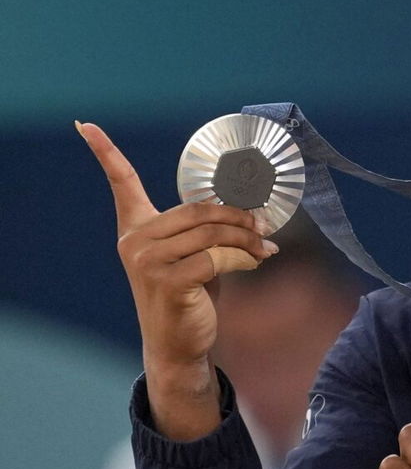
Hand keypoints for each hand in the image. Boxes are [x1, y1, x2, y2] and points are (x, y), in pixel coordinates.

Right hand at [78, 121, 276, 438]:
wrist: (180, 343)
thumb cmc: (190, 292)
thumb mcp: (193, 253)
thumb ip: (208, 227)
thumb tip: (253, 209)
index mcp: (136, 227)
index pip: (120, 182)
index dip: (104, 152)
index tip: (86, 125)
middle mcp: (135, 240)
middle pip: (198, 210)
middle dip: (237, 217)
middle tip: (264, 226)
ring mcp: (148, 261)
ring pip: (212, 234)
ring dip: (247, 239)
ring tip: (266, 248)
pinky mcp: (168, 281)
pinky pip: (217, 258)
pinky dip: (244, 259)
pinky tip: (257, 262)